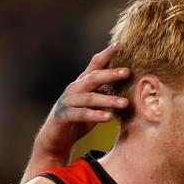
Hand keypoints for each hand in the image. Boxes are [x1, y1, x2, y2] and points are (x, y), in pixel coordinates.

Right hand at [21, 44, 130, 182]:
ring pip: (89, 98)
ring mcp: (67, 102)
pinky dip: (95, 116)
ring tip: (125, 103)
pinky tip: (108, 118)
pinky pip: (81, 115)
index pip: (95, 65)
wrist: (56, 139)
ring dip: (108, 100)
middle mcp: (74, 89)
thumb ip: (105, 90)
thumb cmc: (79, 118)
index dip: (106, 54)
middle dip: (110, 74)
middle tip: (128, 72)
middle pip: (93, 78)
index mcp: (83, 83)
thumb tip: (126, 78)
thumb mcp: (94, 102)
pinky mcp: (63, 117)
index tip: (120, 45)